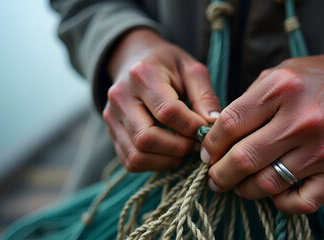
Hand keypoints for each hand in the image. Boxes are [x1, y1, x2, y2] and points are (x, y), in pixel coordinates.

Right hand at [103, 28, 220, 171]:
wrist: (133, 59)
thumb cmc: (167, 65)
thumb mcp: (191, 70)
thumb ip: (205, 95)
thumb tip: (212, 124)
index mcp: (142, 75)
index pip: (167, 112)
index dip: (191, 127)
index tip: (206, 130)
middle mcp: (120, 97)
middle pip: (146, 138)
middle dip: (178, 148)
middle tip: (196, 144)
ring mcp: (111, 117)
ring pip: (136, 155)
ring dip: (167, 160)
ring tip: (184, 150)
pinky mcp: (111, 132)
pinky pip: (130, 161)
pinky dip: (154, 165)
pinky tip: (170, 153)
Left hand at [201, 44, 323, 212]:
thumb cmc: (311, 79)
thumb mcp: (274, 76)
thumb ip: (244, 105)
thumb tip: (215, 140)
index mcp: (281, 88)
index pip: (230, 125)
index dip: (211, 144)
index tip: (207, 153)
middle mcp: (304, 119)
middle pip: (244, 159)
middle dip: (220, 174)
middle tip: (214, 177)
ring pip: (268, 184)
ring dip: (245, 189)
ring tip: (239, 184)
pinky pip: (301, 203)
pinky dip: (280, 202)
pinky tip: (274, 191)